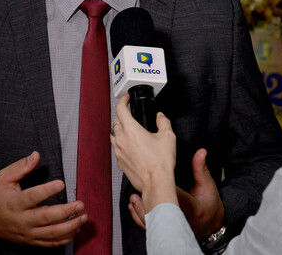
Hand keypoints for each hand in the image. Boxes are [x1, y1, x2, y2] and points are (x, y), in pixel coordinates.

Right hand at [0, 151, 86, 246]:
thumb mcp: (3, 177)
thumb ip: (21, 167)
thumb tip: (36, 155)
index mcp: (13, 203)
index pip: (32, 197)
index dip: (47, 190)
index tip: (62, 183)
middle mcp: (21, 220)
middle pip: (46, 218)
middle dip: (66, 212)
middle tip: (80, 204)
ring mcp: (27, 233)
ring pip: (51, 233)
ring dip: (70, 226)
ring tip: (83, 217)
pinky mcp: (31, 241)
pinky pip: (50, 243)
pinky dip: (65, 239)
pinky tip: (76, 229)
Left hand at [110, 95, 178, 212]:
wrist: (156, 183)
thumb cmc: (161, 161)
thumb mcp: (168, 136)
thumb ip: (163, 122)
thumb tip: (160, 116)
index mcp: (131, 130)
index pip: (120, 109)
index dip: (123, 101)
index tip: (127, 99)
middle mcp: (121, 139)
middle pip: (116, 122)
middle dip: (122, 116)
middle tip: (131, 116)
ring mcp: (118, 152)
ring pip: (114, 136)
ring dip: (120, 131)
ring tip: (130, 131)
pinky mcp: (120, 163)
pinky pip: (117, 149)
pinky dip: (122, 145)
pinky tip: (131, 148)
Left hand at [125, 150, 224, 239]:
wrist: (212, 229)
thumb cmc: (211, 207)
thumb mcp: (209, 187)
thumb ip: (200, 170)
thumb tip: (201, 151)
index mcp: (190, 207)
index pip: (173, 198)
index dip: (161, 189)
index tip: (152, 180)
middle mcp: (179, 219)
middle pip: (159, 212)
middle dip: (146, 203)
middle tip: (135, 194)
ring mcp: (172, 226)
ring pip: (153, 222)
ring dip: (141, 210)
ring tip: (133, 199)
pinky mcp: (166, 230)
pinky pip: (151, 227)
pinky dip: (140, 217)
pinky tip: (133, 207)